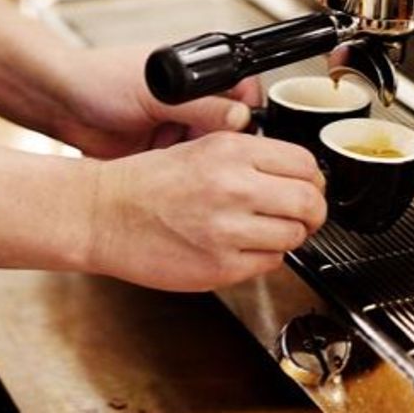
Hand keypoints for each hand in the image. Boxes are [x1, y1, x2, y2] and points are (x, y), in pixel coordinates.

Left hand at [56, 46, 260, 158]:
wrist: (61, 105)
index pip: (244, 93)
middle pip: (232, 128)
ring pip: (211, 153)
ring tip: (183, 164)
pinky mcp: (163, 153)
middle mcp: (191, 100)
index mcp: (197, 73)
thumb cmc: (99, 79)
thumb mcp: (155, 93)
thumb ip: (199, 106)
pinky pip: (187, 168)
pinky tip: (170, 175)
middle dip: (223, 146)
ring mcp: (177, 127)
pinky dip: (183, 176)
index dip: (247, 116)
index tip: (239, 136)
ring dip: (201, 162)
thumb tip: (241, 118)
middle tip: (207, 155)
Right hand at [86, 131, 326, 291]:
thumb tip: (293, 173)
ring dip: (286, 236)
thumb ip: (248, 157)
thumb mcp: (199, 147)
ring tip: (261, 231)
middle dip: (311, 211)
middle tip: (300, 214)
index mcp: (230, 150)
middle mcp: (234, 187)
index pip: (305, 164)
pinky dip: (263, 258)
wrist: (102, 215)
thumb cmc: (143, 183)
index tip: (306, 186)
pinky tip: (239, 247)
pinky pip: (269, 263)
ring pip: (294, 236)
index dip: (312, 179)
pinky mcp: (220, 266)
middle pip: (310, 202)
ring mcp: (228, 229)